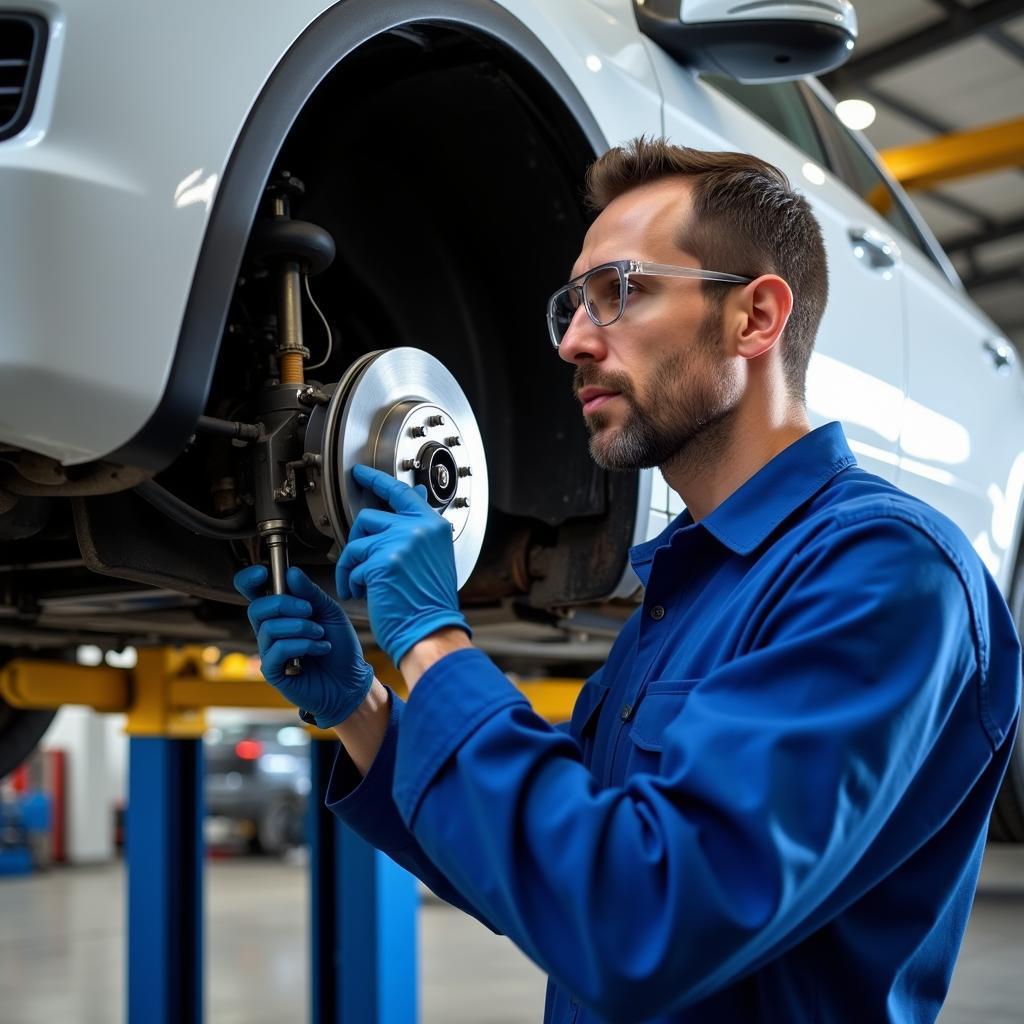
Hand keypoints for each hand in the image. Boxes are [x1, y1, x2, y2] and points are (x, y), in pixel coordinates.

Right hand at [233, 564, 373, 728]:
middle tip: (310, 610)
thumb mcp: (330, 613)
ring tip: (321, 635)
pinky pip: (278, 650)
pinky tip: (320, 649)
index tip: (264, 572)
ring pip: (269, 628)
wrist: (350, 681)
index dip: (249, 579)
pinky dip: (302, 645)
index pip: (252, 593)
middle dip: (284, 604)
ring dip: (301, 627)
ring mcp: (270, 651)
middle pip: (257, 608)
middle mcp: (271, 631)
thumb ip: (311, 593)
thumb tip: (291, 573)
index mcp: (281, 613)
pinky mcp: (274, 671)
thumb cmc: (340, 648)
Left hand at [336, 464, 470, 665]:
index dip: (376, 480)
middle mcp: (418, 529)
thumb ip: (418, 531)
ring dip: (352, 566)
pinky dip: (352, 582)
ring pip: (356, 543)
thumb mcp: (432, 558)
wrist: (432, 633)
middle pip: (369, 517)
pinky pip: (353, 565)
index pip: (400, 492)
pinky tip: (365, 594)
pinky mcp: (383, 562)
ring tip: (361, 585)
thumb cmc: (431, 604)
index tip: (362, 474)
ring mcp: (401, 543)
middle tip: (360, 563)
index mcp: (433, 526)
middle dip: (357, 542)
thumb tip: (411, 501)